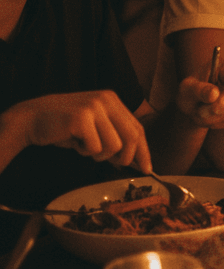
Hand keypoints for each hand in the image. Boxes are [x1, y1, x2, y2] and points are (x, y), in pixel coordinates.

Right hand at [5, 91, 152, 171]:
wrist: (31, 119)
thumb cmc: (65, 127)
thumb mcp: (95, 127)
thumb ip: (116, 137)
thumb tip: (137, 161)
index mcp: (113, 100)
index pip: (137, 128)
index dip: (144, 150)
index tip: (146, 168)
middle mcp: (106, 100)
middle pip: (132, 137)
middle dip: (127, 158)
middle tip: (117, 165)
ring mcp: (94, 107)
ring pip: (114, 145)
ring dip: (100, 154)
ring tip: (85, 146)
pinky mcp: (82, 118)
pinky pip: (95, 147)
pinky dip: (85, 152)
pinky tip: (74, 142)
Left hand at [175, 55, 223, 129]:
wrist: (194, 106)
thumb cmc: (190, 92)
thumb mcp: (186, 88)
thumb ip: (198, 89)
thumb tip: (213, 93)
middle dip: (220, 104)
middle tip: (200, 112)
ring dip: (213, 116)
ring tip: (200, 113)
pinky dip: (219, 122)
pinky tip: (210, 118)